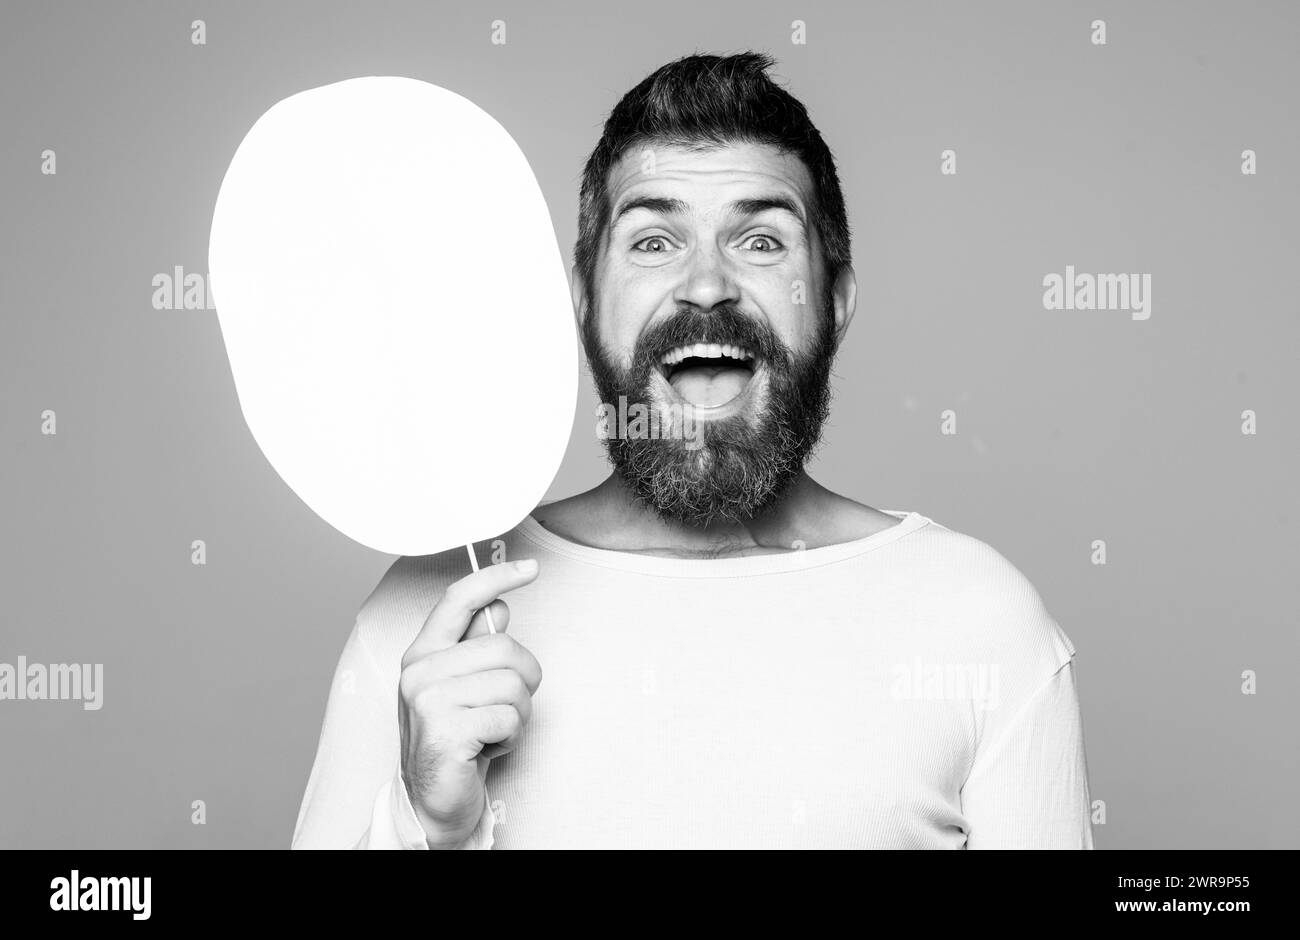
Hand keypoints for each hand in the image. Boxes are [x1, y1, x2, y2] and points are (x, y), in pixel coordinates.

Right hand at [397, 558, 542, 847]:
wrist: (434, 800)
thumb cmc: (456, 740)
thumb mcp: (466, 686)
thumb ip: (477, 647)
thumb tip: (499, 607)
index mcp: (424, 652)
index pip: (459, 599)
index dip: (496, 578)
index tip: (529, 569)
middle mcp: (420, 671)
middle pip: (506, 648)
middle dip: (523, 682)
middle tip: (504, 710)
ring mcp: (428, 701)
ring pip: (513, 684)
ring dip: (517, 714)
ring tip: (492, 731)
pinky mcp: (444, 732)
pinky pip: (508, 717)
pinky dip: (510, 736)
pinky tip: (487, 748)